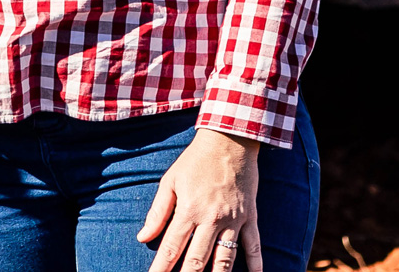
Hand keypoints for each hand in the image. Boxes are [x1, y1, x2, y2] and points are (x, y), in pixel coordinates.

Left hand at [140, 128, 263, 271]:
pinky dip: (256, 264)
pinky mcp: (250, 217)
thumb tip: (142, 236)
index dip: (161, 268)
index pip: (171, 247)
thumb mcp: (170, 181)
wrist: (229, 139)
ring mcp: (233, 220)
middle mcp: (211, 219)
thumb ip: (157, 212)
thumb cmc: (195, 160)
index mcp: (188, 210)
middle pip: (197, 260)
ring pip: (225, 259)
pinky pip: (254, 245)